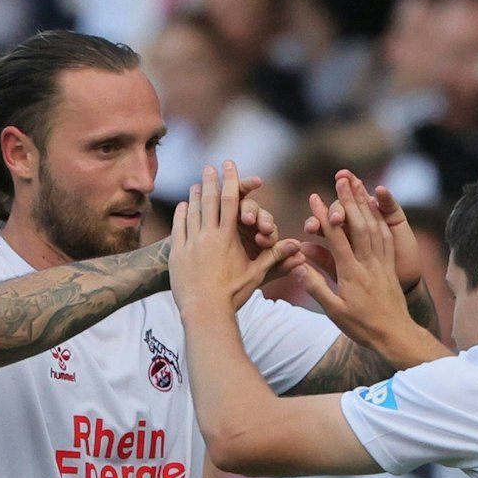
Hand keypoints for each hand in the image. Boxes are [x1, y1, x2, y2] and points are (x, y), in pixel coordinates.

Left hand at [170, 162, 302, 314]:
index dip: (231, 181)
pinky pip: (179, 228)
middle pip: (209, 200)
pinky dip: (182, 215)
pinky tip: (183, 207)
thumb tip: (299, 247)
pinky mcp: (178, 253)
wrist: (204, 311)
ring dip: (195, 196)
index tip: (229, 165)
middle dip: (210, 181)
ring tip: (196, 184)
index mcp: (228, 237)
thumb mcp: (256, 274)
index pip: (231, 201)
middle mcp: (208, 235)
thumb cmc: (233, 295)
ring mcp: (191, 242)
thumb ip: (274, 257)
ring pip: (193, 211)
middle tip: (209, 167)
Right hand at [293, 174, 415, 350]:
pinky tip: (376, 209)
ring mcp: (382, 263)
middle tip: (341, 179)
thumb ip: (315, 287)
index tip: (315, 198)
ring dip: (365, 204)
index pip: (336, 238)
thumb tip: (296, 266)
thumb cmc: (362, 327)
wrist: (395, 335)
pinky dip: (380, 220)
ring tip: (358, 186)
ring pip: (374, 227)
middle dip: (349, 200)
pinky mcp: (390, 265)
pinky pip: (386, 238)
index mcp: (351, 274)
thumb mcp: (334, 311)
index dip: (325, 216)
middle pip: (358, 225)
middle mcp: (368, 264)